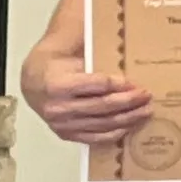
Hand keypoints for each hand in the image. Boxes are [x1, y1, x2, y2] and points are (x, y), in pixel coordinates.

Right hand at [21, 48, 151, 148]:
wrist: (33, 82)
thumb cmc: (57, 64)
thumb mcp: (71, 50)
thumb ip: (93, 49)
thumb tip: (120, 43)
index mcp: (57, 84)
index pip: (96, 85)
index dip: (119, 85)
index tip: (136, 83)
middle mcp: (58, 107)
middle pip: (102, 106)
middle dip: (129, 102)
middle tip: (147, 96)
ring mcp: (62, 125)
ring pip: (103, 124)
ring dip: (128, 119)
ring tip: (146, 111)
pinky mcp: (66, 135)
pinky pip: (96, 138)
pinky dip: (116, 132)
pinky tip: (131, 126)